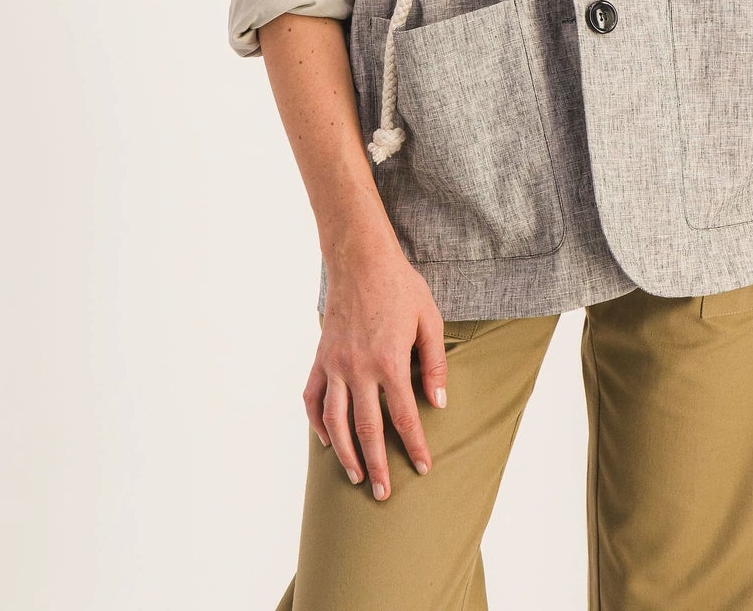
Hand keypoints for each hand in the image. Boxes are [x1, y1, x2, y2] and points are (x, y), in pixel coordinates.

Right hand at [304, 238, 449, 500]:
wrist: (360, 259)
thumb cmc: (400, 287)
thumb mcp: (429, 320)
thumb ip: (434, 363)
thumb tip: (439, 402)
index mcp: (390, 361)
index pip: (404, 417)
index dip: (414, 446)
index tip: (422, 468)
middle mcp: (359, 369)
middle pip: (367, 429)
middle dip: (376, 464)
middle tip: (383, 494)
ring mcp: (335, 365)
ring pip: (335, 421)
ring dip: (344, 453)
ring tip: (355, 476)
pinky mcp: (320, 357)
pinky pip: (312, 398)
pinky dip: (316, 423)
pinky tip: (325, 440)